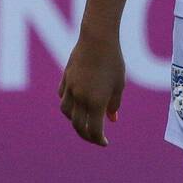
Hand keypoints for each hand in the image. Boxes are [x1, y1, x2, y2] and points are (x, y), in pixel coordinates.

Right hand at [57, 31, 125, 145]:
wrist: (97, 39)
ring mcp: (70, 88)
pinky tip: (75, 103)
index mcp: (96, 102)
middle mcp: (80, 98)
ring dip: (74, 120)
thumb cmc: (113, 61)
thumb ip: (114, 104)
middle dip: (86, 135)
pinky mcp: (65, 78)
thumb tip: (112, 120)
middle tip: (95, 138)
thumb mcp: (119, 85)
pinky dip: (68, 104)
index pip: (94, 130)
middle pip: (78, 125)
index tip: (104, 143)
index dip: (98, 140)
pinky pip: (63, 96)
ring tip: (83, 121)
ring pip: (67, 112)